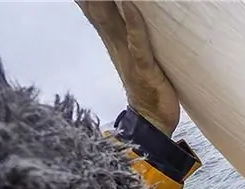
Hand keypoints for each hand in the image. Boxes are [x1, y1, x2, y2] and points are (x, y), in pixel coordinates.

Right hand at [76, 1, 179, 134]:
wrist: (152, 121)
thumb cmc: (146, 86)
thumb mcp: (134, 55)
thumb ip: (129, 34)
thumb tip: (127, 12)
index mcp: (113, 42)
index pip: (92, 11)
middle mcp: (116, 46)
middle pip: (97, 12)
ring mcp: (129, 58)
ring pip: (111, 23)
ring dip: (104, 1)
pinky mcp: (145, 69)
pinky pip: (137, 44)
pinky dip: (134, 25)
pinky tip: (130, 6)